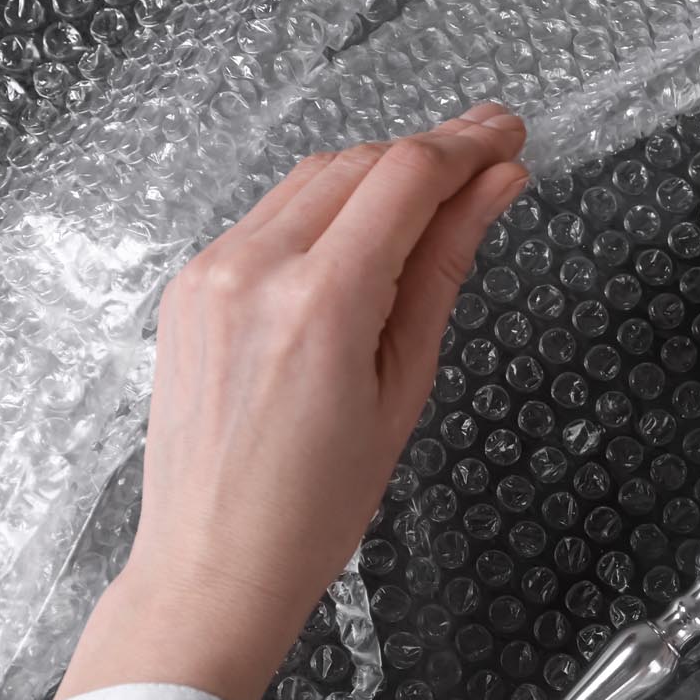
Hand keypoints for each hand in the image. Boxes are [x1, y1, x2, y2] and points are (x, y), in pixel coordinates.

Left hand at [58, 103, 529, 699]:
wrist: (214, 565)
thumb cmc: (316, 507)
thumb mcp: (404, 388)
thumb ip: (444, 273)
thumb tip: (493, 193)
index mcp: (319, 303)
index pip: (405, 177)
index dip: (467, 144)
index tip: (510, 135)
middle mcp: (253, 270)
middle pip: (358, 164)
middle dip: (430, 153)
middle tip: (491, 159)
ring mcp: (210, 272)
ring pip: (311, 180)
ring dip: (378, 174)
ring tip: (437, 198)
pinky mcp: (189, 285)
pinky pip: (268, 215)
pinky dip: (326, 208)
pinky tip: (364, 235)